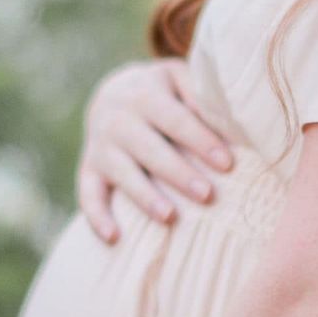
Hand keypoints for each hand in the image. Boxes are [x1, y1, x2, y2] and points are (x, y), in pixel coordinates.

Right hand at [78, 58, 233, 242]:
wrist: (112, 92)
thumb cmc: (162, 92)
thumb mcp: (178, 79)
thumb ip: (200, 94)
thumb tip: (229, 123)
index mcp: (145, 94)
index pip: (175, 119)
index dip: (200, 140)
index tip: (227, 163)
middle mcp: (117, 119)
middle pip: (149, 149)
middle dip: (178, 173)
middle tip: (207, 195)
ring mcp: (100, 146)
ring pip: (121, 173)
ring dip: (144, 196)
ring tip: (170, 217)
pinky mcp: (88, 168)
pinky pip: (88, 194)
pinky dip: (97, 216)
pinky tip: (114, 238)